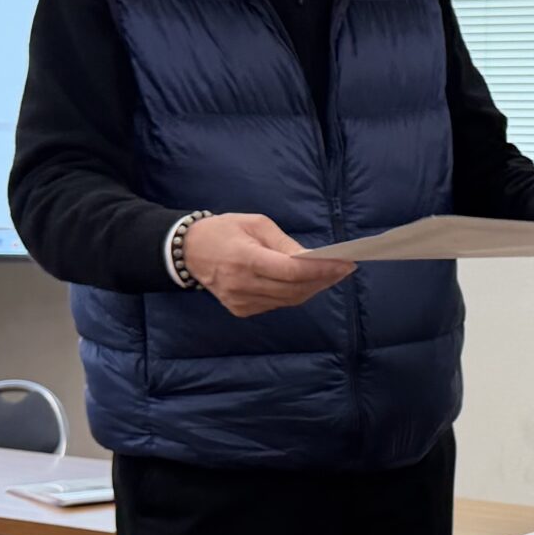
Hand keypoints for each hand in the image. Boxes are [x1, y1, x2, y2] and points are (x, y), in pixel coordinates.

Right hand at [182, 212, 353, 317]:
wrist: (188, 251)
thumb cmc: (223, 230)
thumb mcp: (255, 224)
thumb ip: (284, 243)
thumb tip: (310, 258)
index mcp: (245, 258)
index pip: (291, 271)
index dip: (321, 270)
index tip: (345, 264)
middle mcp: (242, 284)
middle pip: (294, 289)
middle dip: (324, 280)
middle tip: (344, 269)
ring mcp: (240, 301)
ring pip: (288, 300)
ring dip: (313, 289)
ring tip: (331, 275)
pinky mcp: (240, 310)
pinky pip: (276, 304)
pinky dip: (294, 295)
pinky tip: (307, 283)